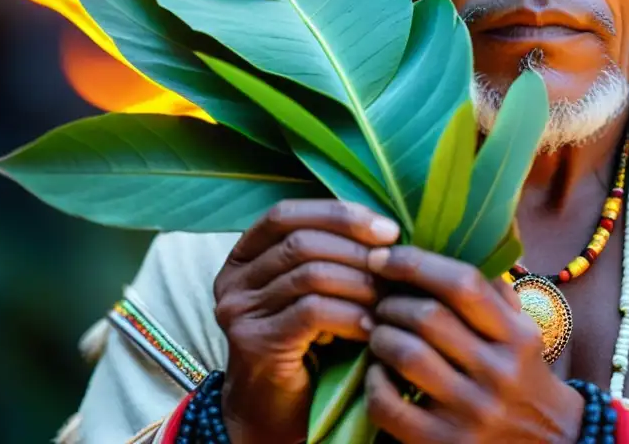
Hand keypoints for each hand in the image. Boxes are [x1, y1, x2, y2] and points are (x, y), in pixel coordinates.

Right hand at [212, 200, 400, 443]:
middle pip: (300, 241)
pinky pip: (312, 312)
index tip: (386, 229)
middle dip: (356, 250)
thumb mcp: (312, 292)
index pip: (286, 214)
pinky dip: (350, 314)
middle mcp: (233, 280)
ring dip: (359, 283)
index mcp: (244, 256)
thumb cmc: (304, 347)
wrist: (270, 413)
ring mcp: (239, 311)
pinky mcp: (254, 342)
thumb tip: (386, 229)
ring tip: (388, 298)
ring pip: (309, 274)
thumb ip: (330, 257)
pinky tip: (371, 327)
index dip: (338, 214)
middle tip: (395, 267)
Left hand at [363, 246, 584, 443]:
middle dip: (391, 302)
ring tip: (377, 331)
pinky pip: (390, 407)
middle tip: (379, 300)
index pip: (463, 284)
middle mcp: (498, 373)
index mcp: (517, 336)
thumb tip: (450, 236)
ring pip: (407, 356)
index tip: (384, 257)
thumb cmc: (523, 374)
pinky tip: (377, 373)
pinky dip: (374, 383)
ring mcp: (472, 412)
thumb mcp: (522, 329)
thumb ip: (492, 289)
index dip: (416, 264)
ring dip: (380, 336)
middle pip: (428, 317)